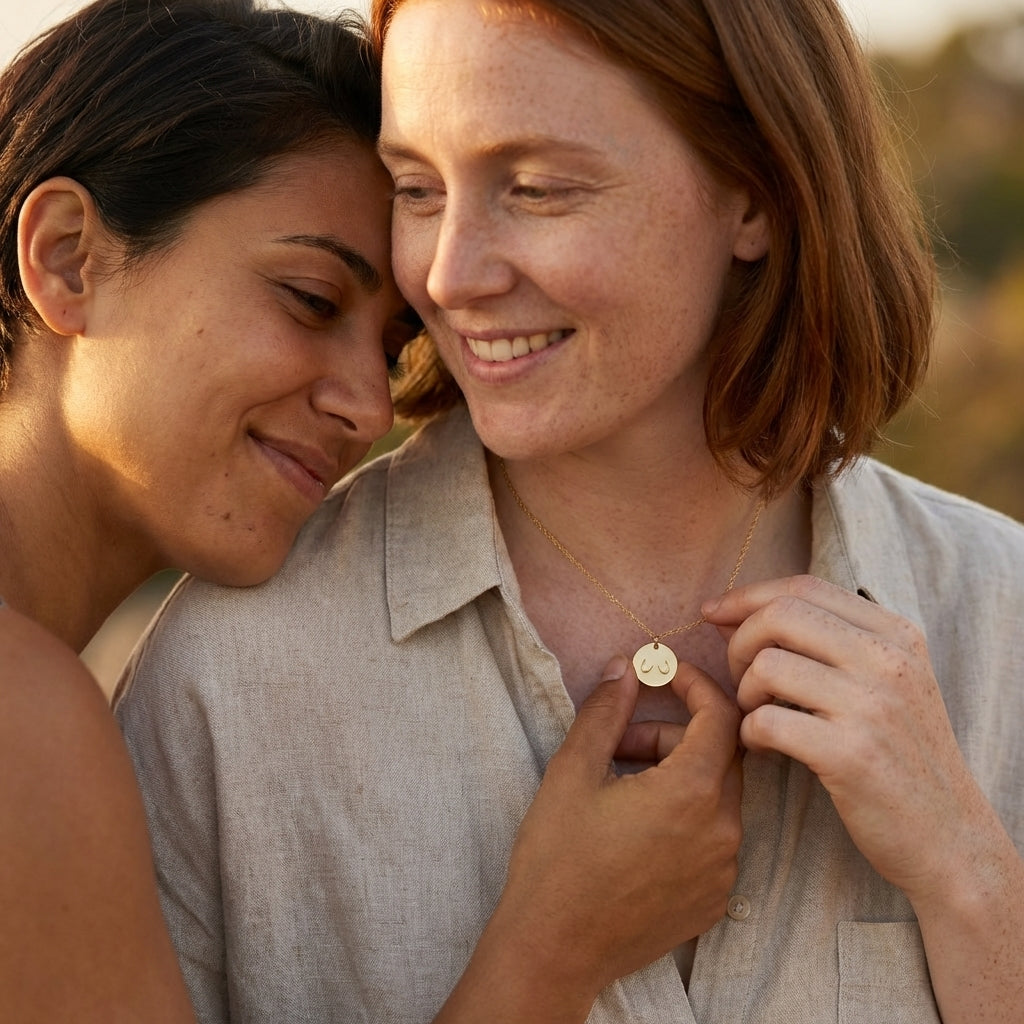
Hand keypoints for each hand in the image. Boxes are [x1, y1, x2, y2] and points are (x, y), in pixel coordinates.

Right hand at [490, 656, 742, 997]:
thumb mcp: (573, 771)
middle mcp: (723, 831)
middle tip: (618, 744)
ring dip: (675, 775)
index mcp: (692, 793)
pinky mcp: (714, 898)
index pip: (720, 715)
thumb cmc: (557, 858)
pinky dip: (683, 816)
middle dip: (671, 734)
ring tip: (619, 788)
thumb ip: (606, 711)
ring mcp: (723, 870)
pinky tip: (634, 829)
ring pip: (714, 795)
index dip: (693, 683)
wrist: (553, 949)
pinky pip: (712, 836)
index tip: (662, 672)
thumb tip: (626, 668)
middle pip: (717, 753)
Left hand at [702, 574, 993, 902]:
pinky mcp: (851, 755)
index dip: (748, 596)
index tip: (714, 613)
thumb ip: (823, 640)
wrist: (949, 836)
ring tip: (759, 718)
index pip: (804, 587)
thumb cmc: (900, 754)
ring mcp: (872, 707)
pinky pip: (767, 721)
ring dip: (745, 694)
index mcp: (897, 635)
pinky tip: (765, 748)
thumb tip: (732, 612)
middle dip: (739, 643)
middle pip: (779, 616)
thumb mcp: (884, 682)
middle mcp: (889, 661)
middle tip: (740, 681)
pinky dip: (751, 733)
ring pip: (766, 667)